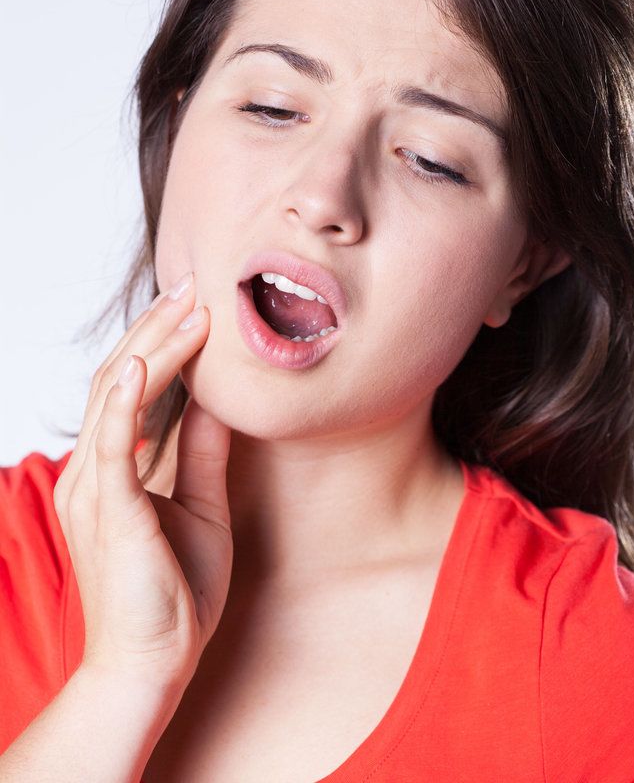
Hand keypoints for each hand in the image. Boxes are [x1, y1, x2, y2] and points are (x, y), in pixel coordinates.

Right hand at [53, 273, 232, 694]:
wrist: (152, 664)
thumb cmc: (173, 593)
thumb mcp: (200, 506)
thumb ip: (203, 452)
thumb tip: (221, 401)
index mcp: (112, 468)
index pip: (131, 387)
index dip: (160, 342)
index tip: (194, 305)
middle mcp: (94, 469)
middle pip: (120, 377)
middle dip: (158, 329)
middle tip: (193, 286)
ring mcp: (96, 487)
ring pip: (118, 396)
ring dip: (155, 348)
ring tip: (188, 308)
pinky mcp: (110, 509)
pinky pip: (113, 447)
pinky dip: (127, 404)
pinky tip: (145, 366)